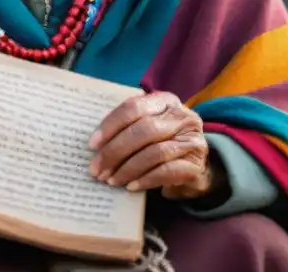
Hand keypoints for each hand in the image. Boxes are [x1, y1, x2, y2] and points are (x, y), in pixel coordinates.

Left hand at [87, 92, 221, 199]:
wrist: (196, 166)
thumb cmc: (161, 143)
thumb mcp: (148, 127)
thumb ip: (128, 127)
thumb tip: (94, 144)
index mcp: (165, 101)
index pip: (134, 107)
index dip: (110, 125)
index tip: (92, 145)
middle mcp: (182, 117)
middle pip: (144, 130)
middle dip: (115, 151)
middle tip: (96, 169)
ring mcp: (192, 140)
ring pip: (154, 152)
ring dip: (127, 169)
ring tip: (110, 180)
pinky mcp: (195, 165)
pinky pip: (166, 172)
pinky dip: (145, 179)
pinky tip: (131, 186)